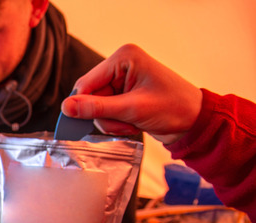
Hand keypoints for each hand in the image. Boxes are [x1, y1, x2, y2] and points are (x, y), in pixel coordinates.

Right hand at [62, 44, 202, 144]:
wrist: (195, 122)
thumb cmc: (174, 108)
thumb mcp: (132, 109)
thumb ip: (97, 108)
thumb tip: (67, 107)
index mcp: (124, 58)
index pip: (86, 83)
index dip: (82, 104)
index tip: (77, 123)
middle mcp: (121, 66)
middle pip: (90, 96)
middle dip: (104, 115)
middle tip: (122, 124)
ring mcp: (122, 81)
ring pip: (96, 107)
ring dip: (110, 122)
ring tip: (131, 124)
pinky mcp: (124, 94)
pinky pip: (106, 112)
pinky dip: (115, 123)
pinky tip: (132, 124)